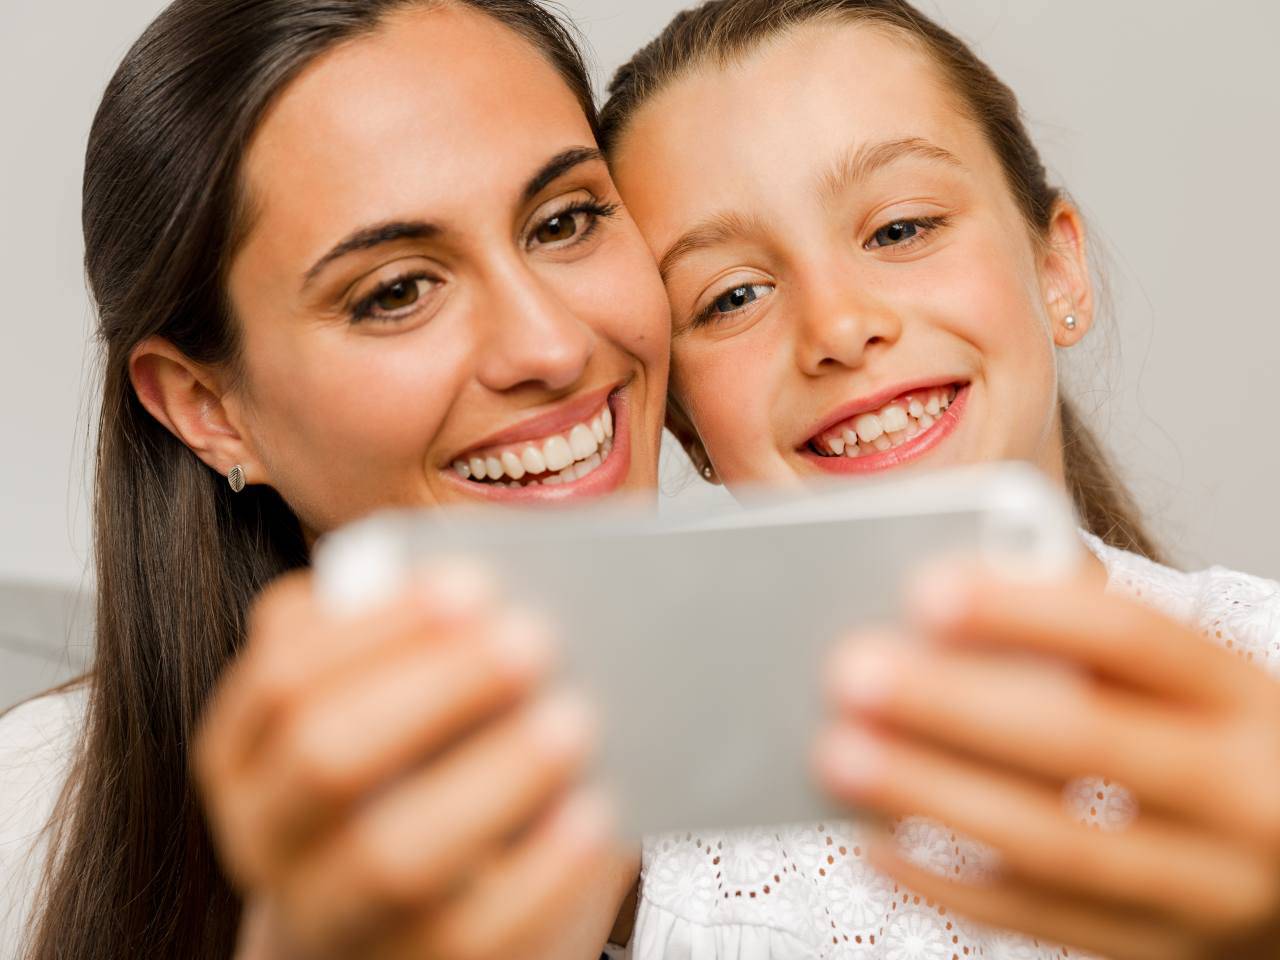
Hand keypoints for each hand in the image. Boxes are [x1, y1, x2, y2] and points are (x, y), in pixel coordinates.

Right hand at [194, 566, 631, 959]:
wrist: (415, 929)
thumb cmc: (412, 788)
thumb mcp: (389, 714)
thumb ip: (413, 652)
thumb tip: (502, 592)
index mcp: (249, 759)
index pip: (280, 681)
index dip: (373, 627)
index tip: (470, 585)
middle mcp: (273, 842)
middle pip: (326, 757)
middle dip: (437, 687)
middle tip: (534, 638)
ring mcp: (339, 922)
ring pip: (392, 857)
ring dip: (492, 776)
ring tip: (576, 717)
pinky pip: (478, 932)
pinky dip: (543, 869)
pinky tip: (597, 810)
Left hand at [814, 566, 1279, 959]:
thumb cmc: (1213, 743)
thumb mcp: (1190, 681)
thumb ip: (1093, 628)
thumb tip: (963, 576)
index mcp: (1241, 696)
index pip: (1131, 638)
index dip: (1026, 611)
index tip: (924, 590)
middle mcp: (1243, 792)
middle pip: (1084, 741)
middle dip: (957, 706)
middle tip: (850, 673)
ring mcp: (1208, 887)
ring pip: (1056, 845)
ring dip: (934, 797)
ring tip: (837, 753)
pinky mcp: (1161, 953)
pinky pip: (1041, 922)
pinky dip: (947, 886)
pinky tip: (873, 843)